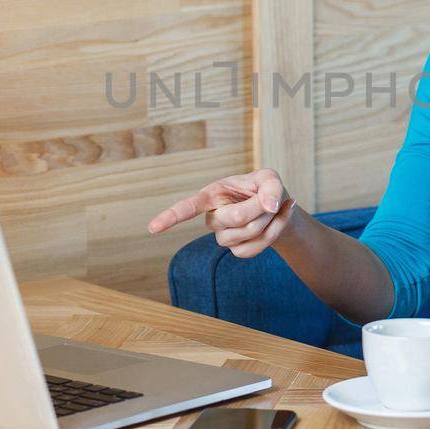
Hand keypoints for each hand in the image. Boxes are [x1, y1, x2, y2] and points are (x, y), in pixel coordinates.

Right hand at [146, 168, 297, 258]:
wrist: (276, 209)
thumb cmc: (266, 190)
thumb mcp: (270, 179)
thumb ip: (271, 187)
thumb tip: (269, 205)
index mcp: (212, 194)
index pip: (188, 206)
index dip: (170, 216)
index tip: (152, 228)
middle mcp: (212, 216)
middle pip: (234, 218)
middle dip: (259, 208)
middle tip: (271, 198)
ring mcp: (223, 235)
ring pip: (246, 233)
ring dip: (268, 221)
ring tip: (272, 208)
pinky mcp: (236, 250)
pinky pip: (254, 248)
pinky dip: (273, 234)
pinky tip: (277, 222)